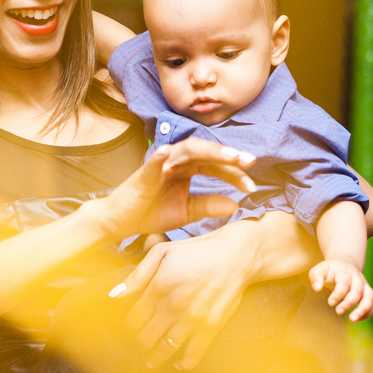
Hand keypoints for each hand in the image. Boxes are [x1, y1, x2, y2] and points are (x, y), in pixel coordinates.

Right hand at [94, 138, 255, 239]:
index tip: (251, 186)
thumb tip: (235, 204)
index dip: (234, 174)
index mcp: (187, 169)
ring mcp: (160, 165)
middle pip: (206, 152)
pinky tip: (170, 152)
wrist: (121, 222)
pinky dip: (161, 156)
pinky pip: (154, 162)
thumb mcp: (186, 211)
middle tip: (250, 161)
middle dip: (228, 155)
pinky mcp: (144, 174)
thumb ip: (209, 205)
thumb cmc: (151, 212)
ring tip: (229, 155)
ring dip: (209, 151)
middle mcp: (176, 161)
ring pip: (187, 150)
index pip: (215, 166)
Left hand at [108, 228, 253, 369]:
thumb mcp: (163, 252)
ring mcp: (192, 320)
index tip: (132, 327)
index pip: (134, 319)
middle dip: (139, 342)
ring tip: (150, 361)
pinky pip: (193, 354)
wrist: (235, 255)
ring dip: (155, 358)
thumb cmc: (197, 251)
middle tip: (139, 343)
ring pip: (165, 350)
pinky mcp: (210, 327)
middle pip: (145, 337)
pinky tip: (178, 364)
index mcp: (158, 288)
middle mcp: (173, 307)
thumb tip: (115, 295)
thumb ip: (137, 275)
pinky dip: (184, 363)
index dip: (129, 325)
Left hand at [309, 258, 372, 321]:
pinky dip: (368, 312)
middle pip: (357, 291)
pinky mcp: (368, 293)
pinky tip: (358, 319)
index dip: (338, 294)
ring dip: (363, 309)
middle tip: (338, 312)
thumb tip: (316, 288)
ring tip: (353, 319)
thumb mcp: (320, 269)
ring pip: (369, 297)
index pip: (344, 283)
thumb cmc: (330, 270)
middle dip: (349, 303)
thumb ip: (315, 277)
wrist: (344, 264)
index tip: (330, 303)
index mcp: (345, 272)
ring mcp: (364, 285)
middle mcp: (357, 278)